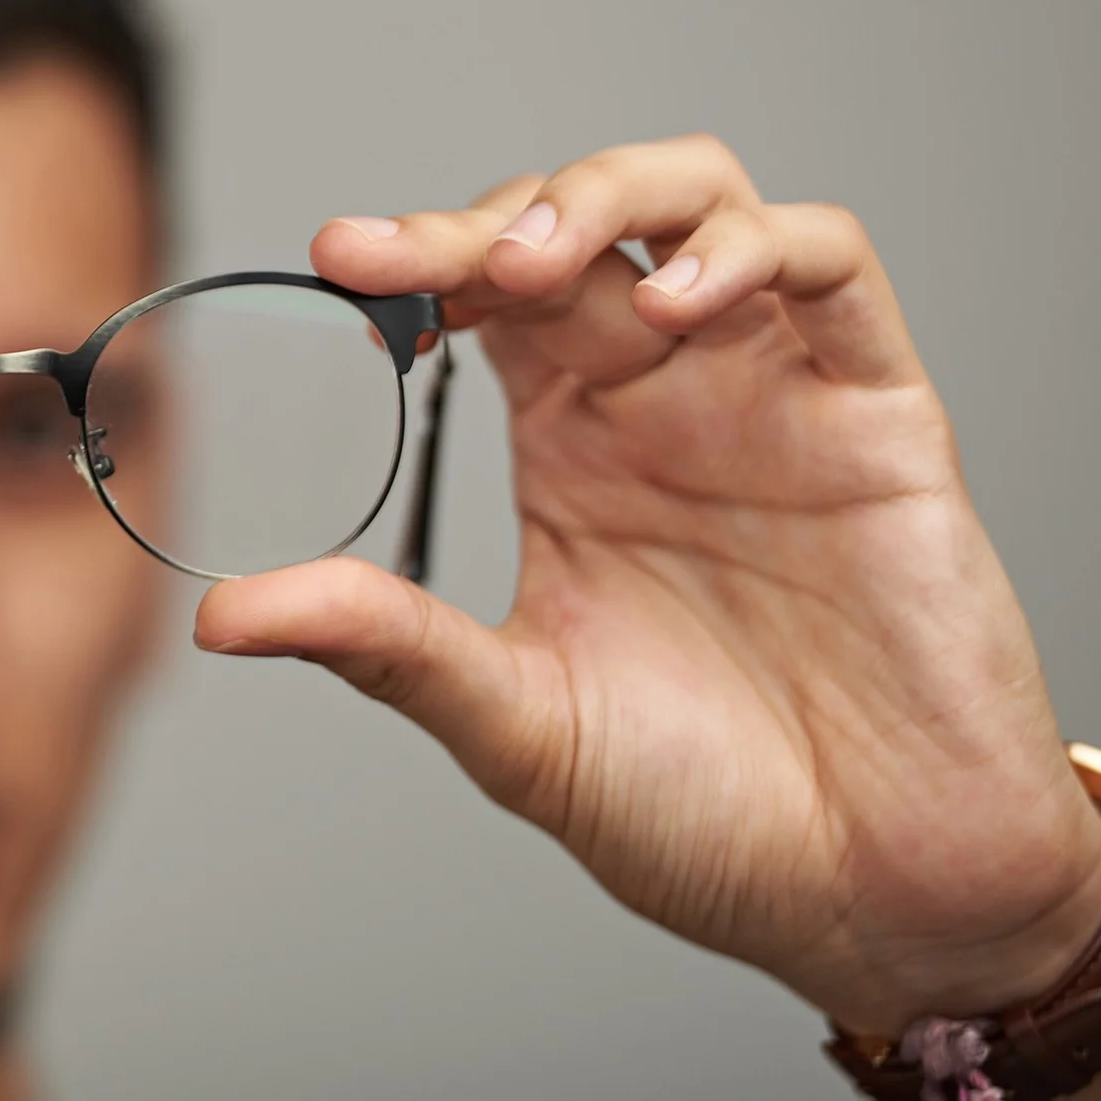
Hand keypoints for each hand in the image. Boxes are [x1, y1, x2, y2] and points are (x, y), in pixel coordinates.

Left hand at [196, 135, 1100, 1032]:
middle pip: (579, 223)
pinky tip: (679, 306)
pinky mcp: (881, 415)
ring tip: (537, 264)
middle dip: (493, 217)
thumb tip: (220, 616)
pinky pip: (833, 269)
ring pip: (704, 201)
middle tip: (405, 261)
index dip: (416, 260)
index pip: (484, 296)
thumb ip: (385, 647)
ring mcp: (773, 394)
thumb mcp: (517, 722)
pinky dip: (754, 250)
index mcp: (570, 447)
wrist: (873, 904)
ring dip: (614, 196)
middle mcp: (665, 397)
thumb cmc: (705, 814)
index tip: (334, 261)